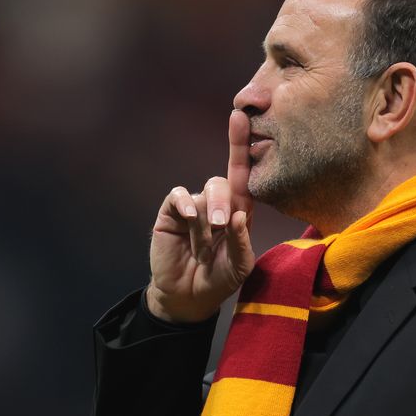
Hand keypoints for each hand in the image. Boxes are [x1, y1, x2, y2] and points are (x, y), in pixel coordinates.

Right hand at [147, 110, 255, 322]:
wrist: (187, 297)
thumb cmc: (219, 280)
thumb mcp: (239, 267)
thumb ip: (242, 241)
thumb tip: (239, 214)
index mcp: (239, 211)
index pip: (244, 174)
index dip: (242, 145)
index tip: (243, 117)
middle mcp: (217, 204)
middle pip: (224, 182)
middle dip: (223, 202)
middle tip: (221, 226)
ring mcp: (193, 208)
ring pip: (203, 194)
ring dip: (205, 220)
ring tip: (203, 247)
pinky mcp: (171, 214)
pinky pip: (179, 197)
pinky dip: (184, 206)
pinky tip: (186, 220)